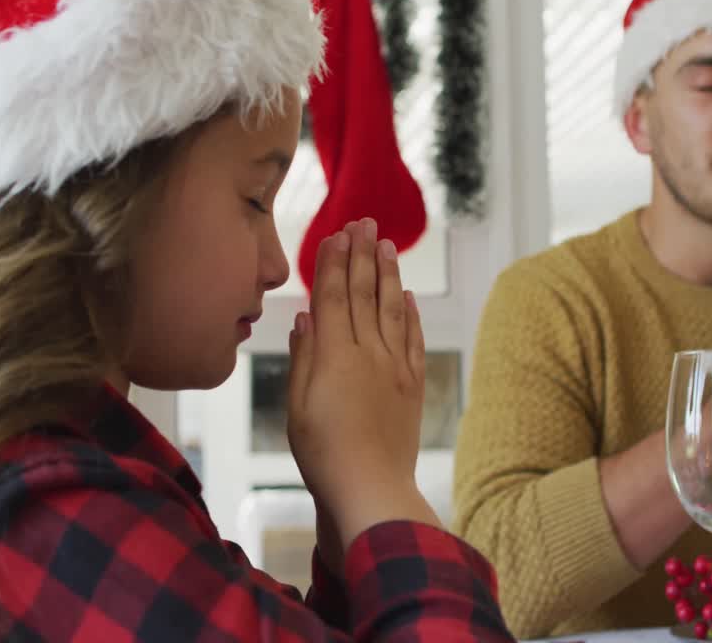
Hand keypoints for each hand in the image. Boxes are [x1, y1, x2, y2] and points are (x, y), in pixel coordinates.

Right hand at [286, 218, 439, 549]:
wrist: (372, 490)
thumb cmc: (323, 455)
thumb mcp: (297, 406)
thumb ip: (304, 357)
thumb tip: (307, 316)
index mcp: (335, 355)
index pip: (334, 296)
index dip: (335, 262)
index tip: (337, 233)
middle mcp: (369, 353)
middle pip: (365, 293)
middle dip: (363, 254)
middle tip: (364, 221)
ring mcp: (395, 368)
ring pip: (393, 309)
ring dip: (389, 274)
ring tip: (387, 244)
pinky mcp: (413, 386)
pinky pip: (414, 339)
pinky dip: (412, 314)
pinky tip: (409, 296)